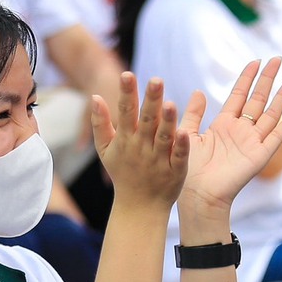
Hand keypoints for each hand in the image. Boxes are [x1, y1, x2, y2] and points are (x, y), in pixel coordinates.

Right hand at [91, 73, 186, 213]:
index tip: (127, 74)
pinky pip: (178, 157)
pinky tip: (186, 131)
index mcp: (125, 139)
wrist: (139, 207)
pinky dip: (181, 146)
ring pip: (163, 137)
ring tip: (170, 103)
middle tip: (156, 79)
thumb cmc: (123, 173)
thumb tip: (95, 96)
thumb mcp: (105, 150)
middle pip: (147, 120)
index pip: (125, 112)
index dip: (126, 93)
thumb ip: (100, 123)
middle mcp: (141, 147)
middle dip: (150, 100)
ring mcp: (158, 160)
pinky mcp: (175, 171)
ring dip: (167, 121)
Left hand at [177, 59, 281, 216]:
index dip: (247, 78)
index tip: (256, 61)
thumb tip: (198, 91)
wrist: (197, 194)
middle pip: (258, 100)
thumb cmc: (189, 169)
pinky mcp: (259, 156)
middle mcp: (241, 131)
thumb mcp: (187, 135)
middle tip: (277, 59)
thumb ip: (194, 114)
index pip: (239, 96)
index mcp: (224, 125)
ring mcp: (252, 143)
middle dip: (267, 79)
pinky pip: (276, 137)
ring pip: (271, 114)